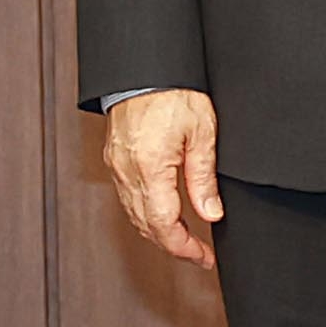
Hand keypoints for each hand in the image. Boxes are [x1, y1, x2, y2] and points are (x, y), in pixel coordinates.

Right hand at [105, 88, 225, 266]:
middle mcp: (128, 172)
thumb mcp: (202, 133)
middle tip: (199, 254)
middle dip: (174, 247)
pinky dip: (146, 214)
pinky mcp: (115, 160)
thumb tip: (210, 214)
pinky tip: (163, 214)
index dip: (184, 249)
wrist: (143, 68)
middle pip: (147, 227)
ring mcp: (118, 168)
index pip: (164, 226)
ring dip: (159, 233)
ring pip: (135, 216)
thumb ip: (203, 178)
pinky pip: (128, 199)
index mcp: (151, 168)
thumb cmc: (172, 91)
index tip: (203, 258)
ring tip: (185, 239)